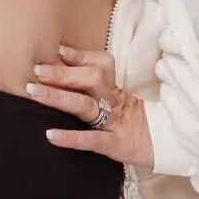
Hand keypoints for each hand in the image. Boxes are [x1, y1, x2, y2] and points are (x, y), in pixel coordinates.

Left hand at [27, 43, 153, 169]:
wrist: (163, 148)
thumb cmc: (131, 123)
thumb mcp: (117, 102)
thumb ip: (93, 86)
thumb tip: (63, 62)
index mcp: (115, 89)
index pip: (102, 64)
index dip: (80, 57)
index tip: (58, 50)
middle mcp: (115, 101)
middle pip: (92, 79)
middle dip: (64, 74)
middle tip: (38, 70)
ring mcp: (116, 123)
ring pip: (86, 105)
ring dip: (59, 97)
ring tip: (34, 92)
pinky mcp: (115, 145)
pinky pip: (92, 140)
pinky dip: (71, 137)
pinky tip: (50, 135)